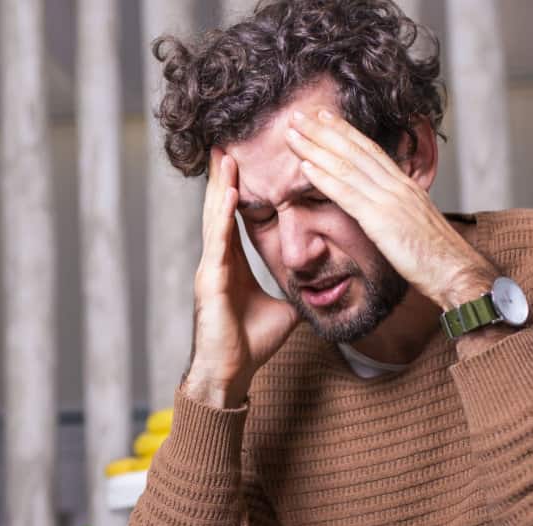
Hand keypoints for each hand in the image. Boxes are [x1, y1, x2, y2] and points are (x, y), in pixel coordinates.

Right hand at [182, 149, 300, 408]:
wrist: (230, 374)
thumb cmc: (249, 345)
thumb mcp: (283, 311)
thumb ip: (297, 293)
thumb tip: (322, 286)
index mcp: (231, 265)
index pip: (234, 218)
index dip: (237, 190)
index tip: (242, 162)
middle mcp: (217, 261)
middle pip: (220, 210)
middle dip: (224, 178)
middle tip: (227, 144)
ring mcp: (210, 269)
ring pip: (215, 219)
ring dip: (221, 187)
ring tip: (225, 157)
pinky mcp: (210, 282)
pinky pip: (218, 242)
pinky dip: (223, 217)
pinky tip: (230, 195)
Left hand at [285, 109, 498, 308]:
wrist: (456, 271)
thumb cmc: (438, 258)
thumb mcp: (416, 226)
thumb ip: (399, 213)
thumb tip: (384, 211)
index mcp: (406, 186)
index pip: (371, 151)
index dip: (345, 132)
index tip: (324, 117)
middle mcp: (398, 186)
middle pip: (355, 150)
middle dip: (324, 130)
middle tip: (299, 114)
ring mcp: (390, 200)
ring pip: (347, 166)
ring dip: (316, 147)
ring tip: (292, 134)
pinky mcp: (382, 220)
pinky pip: (347, 194)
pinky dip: (324, 178)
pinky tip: (305, 167)